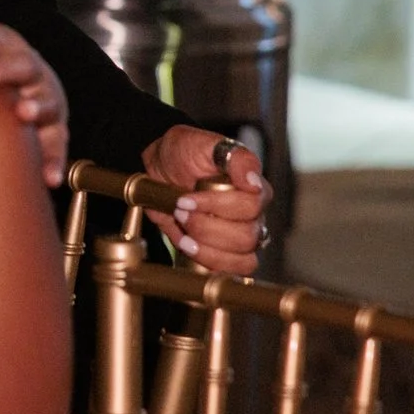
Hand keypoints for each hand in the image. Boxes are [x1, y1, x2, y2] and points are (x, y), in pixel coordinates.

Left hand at [0, 0, 67, 185]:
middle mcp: (27, 67)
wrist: (37, 82)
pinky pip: (57, 145)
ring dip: (34, 107)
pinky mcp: (56, 129)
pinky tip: (47, 178)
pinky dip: (54, 161)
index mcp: (2, 43)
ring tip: (21, 113)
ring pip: (43, 101)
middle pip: (16, 64)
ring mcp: (44, 98)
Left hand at [139, 125, 268, 274]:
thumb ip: (234, 158)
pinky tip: (188, 246)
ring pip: (243, 258)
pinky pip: (232, 271)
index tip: (185, 198)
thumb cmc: (183, 152)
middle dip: (205, 227)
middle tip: (180, 210)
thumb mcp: (203, 142)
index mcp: (254, 189)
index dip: (216, 205)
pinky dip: (209, 263)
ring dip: (206, 248)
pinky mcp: (223, 251)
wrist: (160, 167)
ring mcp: (240, 236)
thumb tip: (253, 182)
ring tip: (183, 230)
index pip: (251, 206)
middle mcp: (253, 215)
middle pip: (247, 237)